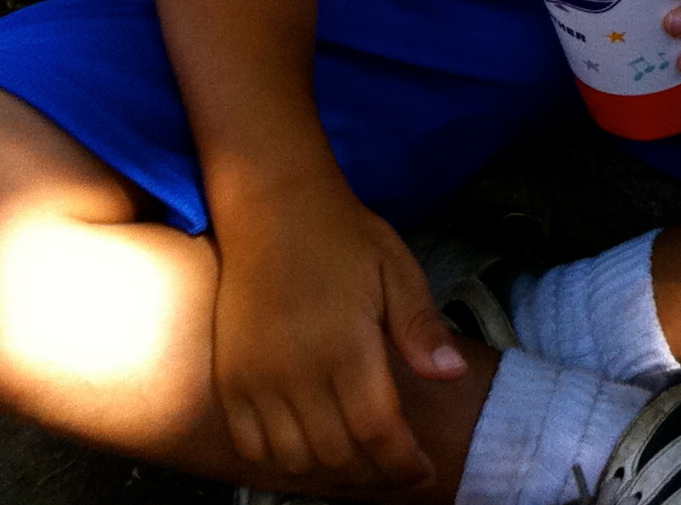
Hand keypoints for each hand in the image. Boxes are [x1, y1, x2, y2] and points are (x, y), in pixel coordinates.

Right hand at [209, 176, 463, 490]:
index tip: (423, 472)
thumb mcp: (397, 270)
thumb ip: (420, 327)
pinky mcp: (229, 378)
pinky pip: (251, 444)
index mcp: (345, 345)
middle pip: (337, 453)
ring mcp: (255, 379)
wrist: (273, 207)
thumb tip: (451, 375)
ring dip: (331, 470)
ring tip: (361, 459)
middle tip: (398, 467)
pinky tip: (311, 447)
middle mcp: (295, 371)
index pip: (377, 430)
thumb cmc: (343, 236)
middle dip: (375, 471)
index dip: (403, 463)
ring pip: (294, 457)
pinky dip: (282, 459)